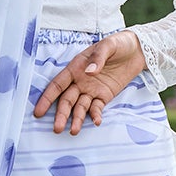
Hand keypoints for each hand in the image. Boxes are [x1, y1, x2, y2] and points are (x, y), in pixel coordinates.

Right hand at [33, 30, 148, 135]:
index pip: (57, 85)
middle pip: (67, 100)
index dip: (47, 98)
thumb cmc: (118, 44)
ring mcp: (92, 90)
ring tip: (74, 131)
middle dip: (61, 114)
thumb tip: (89, 72)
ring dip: (76, 119)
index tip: (39, 111)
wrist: (137, 50)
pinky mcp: (104, 96)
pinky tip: (96, 121)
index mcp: (76, 67)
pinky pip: (97, 108)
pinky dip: (95, 115)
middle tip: (57, 128)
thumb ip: (98, 58)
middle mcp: (80, 81)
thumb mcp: (108, 46)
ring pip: (80, 107)